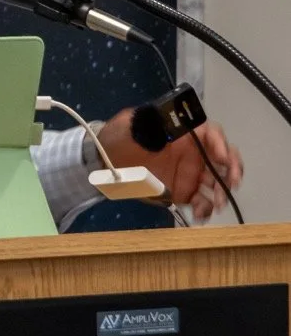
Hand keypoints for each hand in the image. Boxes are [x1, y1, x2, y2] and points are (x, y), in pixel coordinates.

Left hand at [96, 110, 242, 221]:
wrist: (105, 160)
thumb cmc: (121, 136)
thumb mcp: (133, 123)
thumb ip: (151, 122)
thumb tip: (164, 120)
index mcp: (185, 133)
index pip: (211, 135)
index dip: (221, 143)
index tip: (222, 156)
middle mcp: (193, 153)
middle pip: (222, 160)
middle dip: (231, 171)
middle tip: (231, 183)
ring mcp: (189, 174)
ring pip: (215, 183)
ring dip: (221, 193)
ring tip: (216, 204)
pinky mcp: (181, 192)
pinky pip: (200, 201)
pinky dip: (204, 209)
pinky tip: (201, 215)